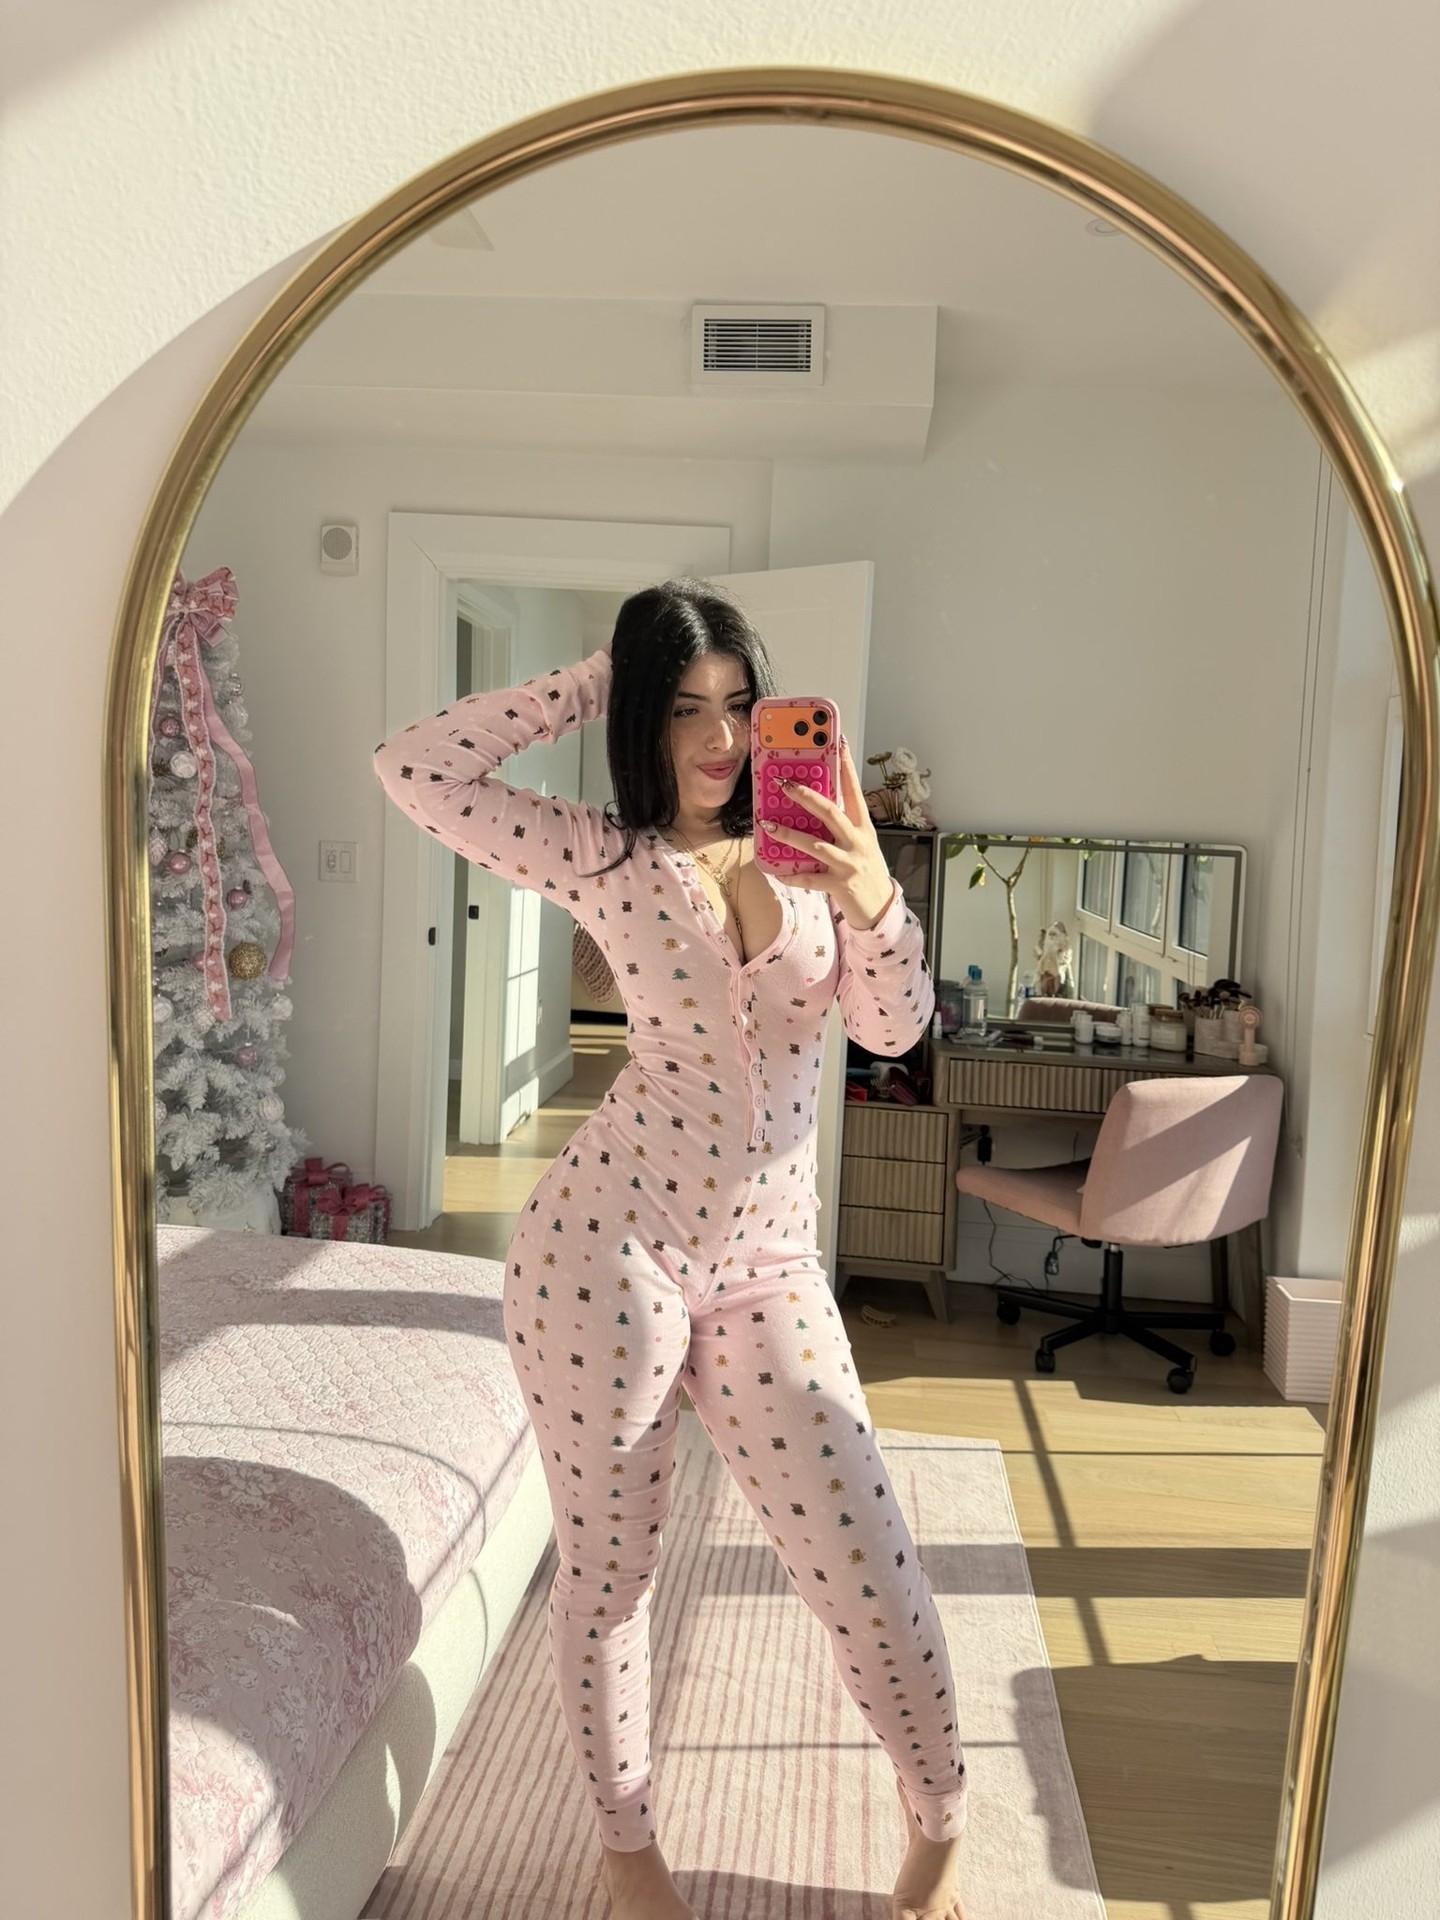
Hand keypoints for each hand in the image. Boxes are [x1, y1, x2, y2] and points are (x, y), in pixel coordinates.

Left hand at [757, 737, 895, 928]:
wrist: (881, 907)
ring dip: (789, 834)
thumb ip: (843, 825)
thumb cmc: (866, 870)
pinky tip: (776, 872)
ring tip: (768, 825)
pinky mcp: (839, 885)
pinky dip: (791, 875)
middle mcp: (857, 842)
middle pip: (831, 812)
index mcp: (863, 827)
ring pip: (815, 845)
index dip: (846, 767)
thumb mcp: (861, 843)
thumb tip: (815, 805)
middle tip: (785, 784)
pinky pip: (809, 879)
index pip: (854, 791)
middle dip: (806, 797)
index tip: (839, 743)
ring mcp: (848, 864)